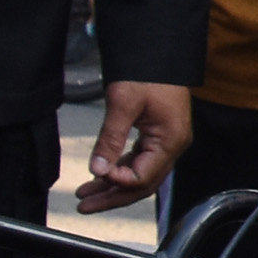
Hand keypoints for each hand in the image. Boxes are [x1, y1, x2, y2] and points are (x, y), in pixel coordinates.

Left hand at [79, 82, 189, 210]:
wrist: (160, 52)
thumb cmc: (147, 73)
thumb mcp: (124, 104)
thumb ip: (110, 139)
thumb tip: (97, 170)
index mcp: (170, 141)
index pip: (142, 177)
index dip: (117, 182)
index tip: (93, 177)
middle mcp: (173, 146)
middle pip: (143, 184)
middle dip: (112, 197)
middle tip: (83, 206)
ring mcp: (167, 142)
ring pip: (140, 176)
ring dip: (113, 186)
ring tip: (85, 196)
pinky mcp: (159, 136)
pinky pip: (140, 162)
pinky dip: (120, 171)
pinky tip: (101, 175)